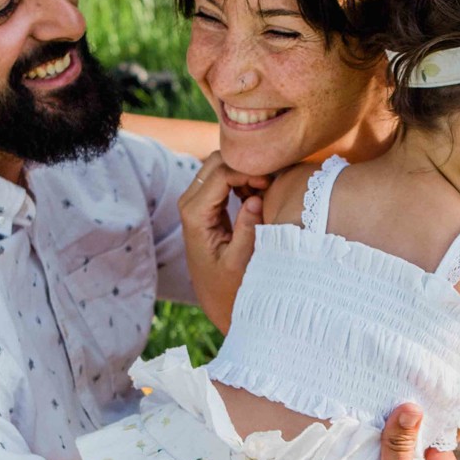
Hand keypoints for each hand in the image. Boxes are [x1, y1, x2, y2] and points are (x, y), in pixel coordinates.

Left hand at [179, 152, 265, 331]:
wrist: (217, 299)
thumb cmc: (230, 286)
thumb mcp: (240, 262)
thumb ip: (248, 230)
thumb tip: (255, 197)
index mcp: (195, 215)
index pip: (222, 173)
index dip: (248, 172)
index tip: (269, 185)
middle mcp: (190, 202)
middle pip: (218, 160)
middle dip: (246, 166)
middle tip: (270, 183)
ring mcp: (196, 201)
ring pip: (221, 165)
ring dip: (245, 172)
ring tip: (265, 191)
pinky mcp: (206, 203)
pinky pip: (224, 177)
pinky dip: (243, 179)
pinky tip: (258, 195)